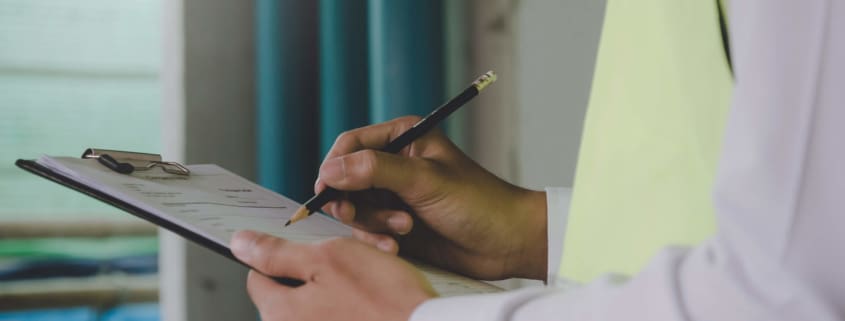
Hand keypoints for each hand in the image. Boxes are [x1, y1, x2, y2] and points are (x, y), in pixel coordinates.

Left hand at [230, 230, 435, 320]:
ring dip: (340, 290)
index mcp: (280, 312)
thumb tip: (240, 244)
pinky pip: (338, 318)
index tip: (309, 248)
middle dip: (318, 273)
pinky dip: (353, 309)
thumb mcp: (329, 259)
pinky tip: (376, 302)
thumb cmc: (384, 300)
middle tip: (353, 262)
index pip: (259, 276)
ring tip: (372, 282)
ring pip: (318, 305)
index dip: (284, 255)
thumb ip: (277, 253)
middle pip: (290, 293)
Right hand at [317, 116, 547, 279]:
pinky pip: (368, 231)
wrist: (506, 242)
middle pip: (345, 179)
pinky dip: (377, 240)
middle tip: (355, 216)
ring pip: (355, 209)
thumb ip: (376, 170)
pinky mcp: (396, 225)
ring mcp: (394, 196)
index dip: (333, 166)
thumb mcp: (425, 180)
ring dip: (372, 223)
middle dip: (352, 201)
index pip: (351, 144)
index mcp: (403, 138)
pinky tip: (397, 247)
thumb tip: (330, 169)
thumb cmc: (477, 202)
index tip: (324, 190)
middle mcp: (394, 164)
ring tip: (404, 229)